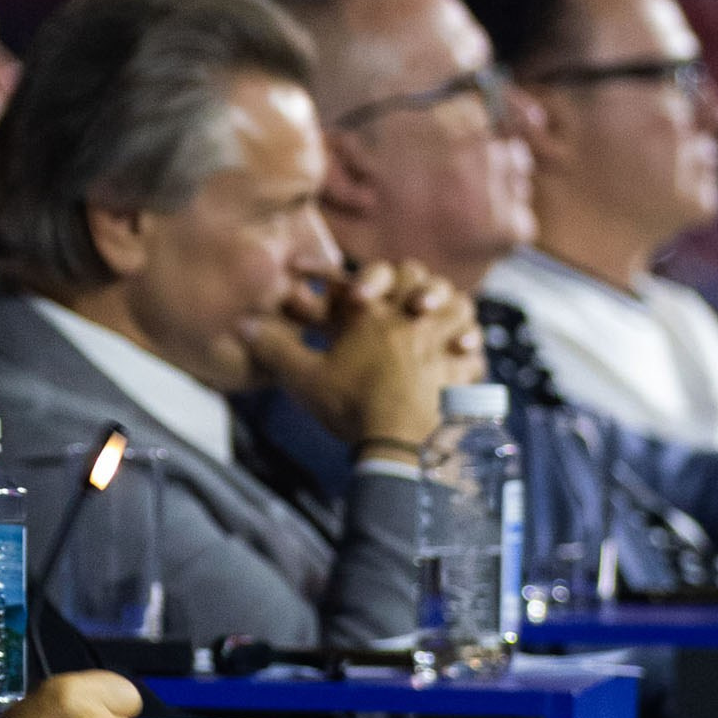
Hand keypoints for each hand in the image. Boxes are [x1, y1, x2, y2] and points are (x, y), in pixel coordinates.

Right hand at [240, 261, 481, 453]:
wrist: (400, 444)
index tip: (353, 295)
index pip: (379, 273)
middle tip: (399, 302)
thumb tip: (242, 326)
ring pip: (459, 305)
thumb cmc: (352, 406)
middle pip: (422, 279)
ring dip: (448, 309)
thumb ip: (275, 348)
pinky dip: (470, 351)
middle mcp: (415, 318)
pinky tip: (460, 359)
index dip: (367, 277)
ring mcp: (444, 342)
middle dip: (410, 284)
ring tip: (435, 322)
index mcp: (377, 312)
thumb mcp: (304, 378)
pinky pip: (475, 351)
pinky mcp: (463, 371)